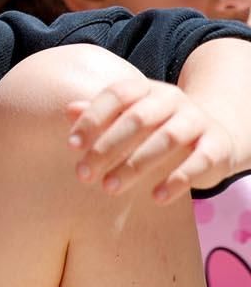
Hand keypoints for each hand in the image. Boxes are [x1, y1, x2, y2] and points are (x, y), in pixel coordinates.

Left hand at [67, 79, 239, 202]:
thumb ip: (100, 114)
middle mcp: (173, 99)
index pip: (116, 95)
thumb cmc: (156, 128)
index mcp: (146, 89)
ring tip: (109, 188)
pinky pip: (199, 161)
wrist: (214, 135)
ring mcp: (198, 121)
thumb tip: (68, 109)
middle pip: (137, 119)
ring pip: (167, 139)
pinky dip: (178, 180)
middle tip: (83, 175)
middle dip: (106, 147)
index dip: (93, 119)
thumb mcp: (129, 117)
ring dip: (135, 165)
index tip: (72, 145)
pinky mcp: (217, 146)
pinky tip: (156, 197)